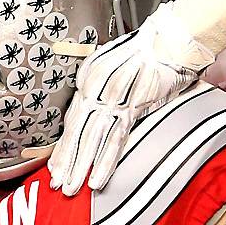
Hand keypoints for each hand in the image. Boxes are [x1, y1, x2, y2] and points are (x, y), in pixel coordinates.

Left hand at [48, 1, 212, 192]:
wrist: (169, 39)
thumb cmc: (146, 50)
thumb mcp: (114, 65)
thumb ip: (102, 88)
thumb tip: (94, 111)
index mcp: (90, 76)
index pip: (73, 118)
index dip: (64, 144)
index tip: (56, 164)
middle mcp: (96, 87)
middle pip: (77, 130)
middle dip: (66, 160)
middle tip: (57, 182)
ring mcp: (113, 97)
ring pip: (91, 139)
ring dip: (81, 166)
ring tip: (71, 186)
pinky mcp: (132, 106)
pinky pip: (115, 139)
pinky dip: (104, 161)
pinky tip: (96, 177)